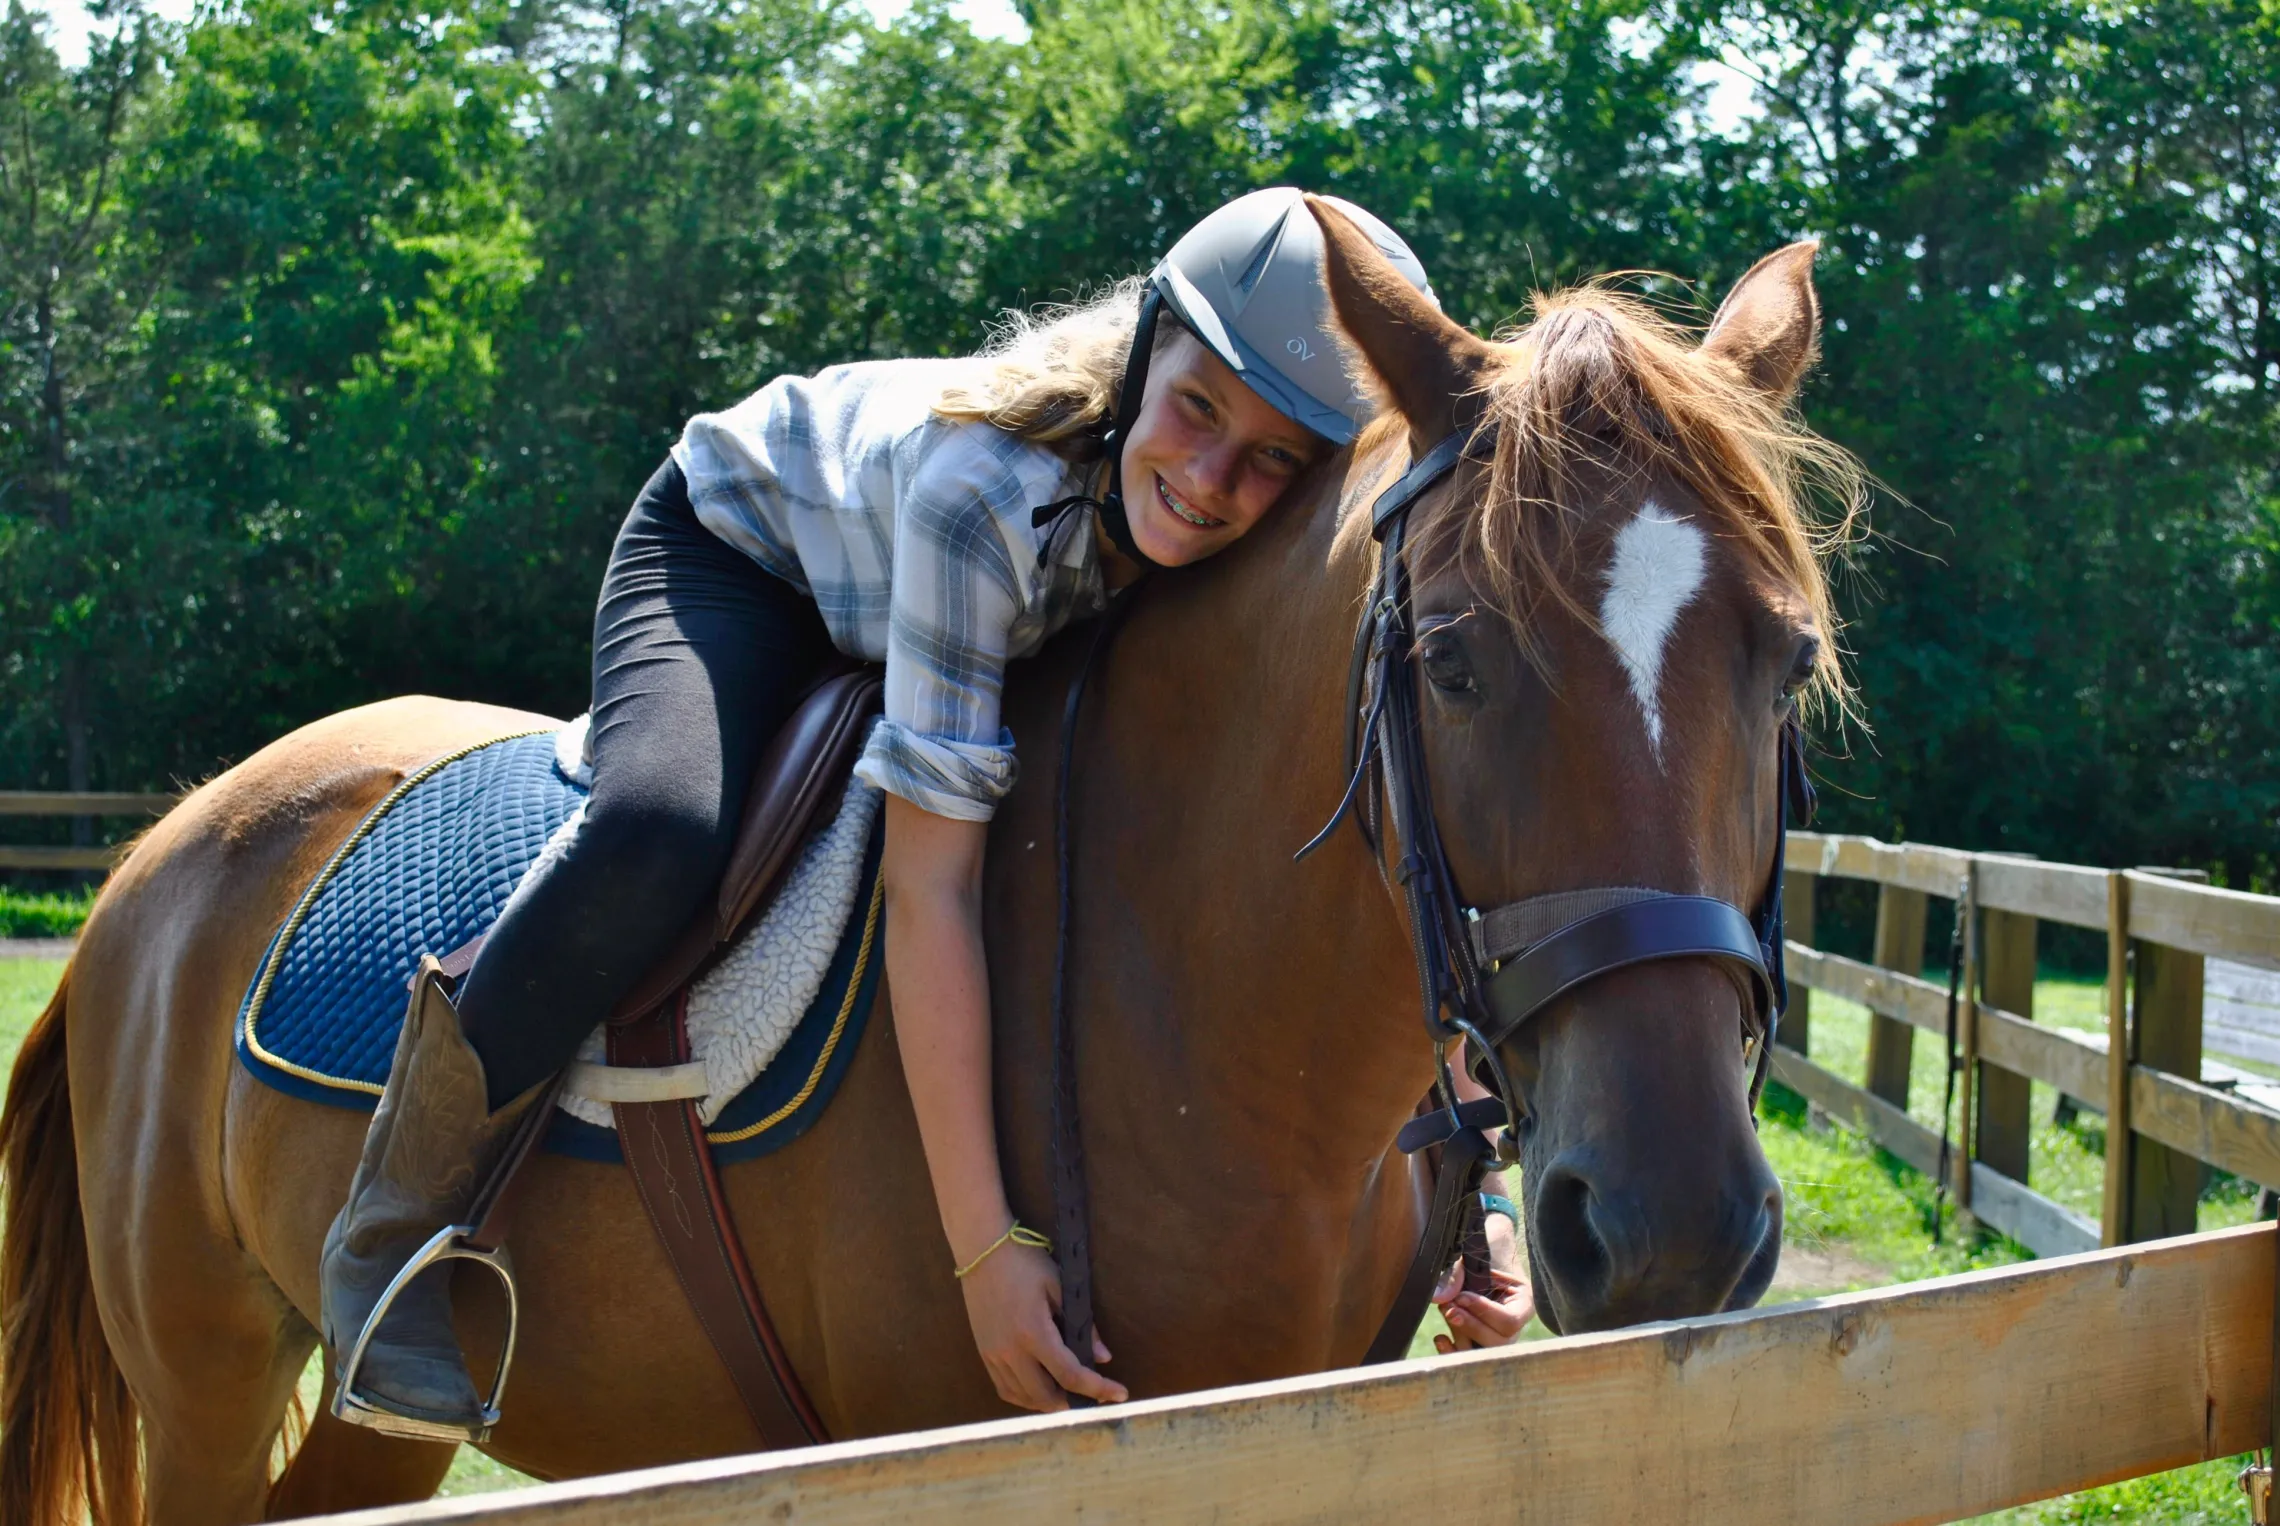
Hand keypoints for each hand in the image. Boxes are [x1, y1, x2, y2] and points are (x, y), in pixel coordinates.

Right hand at [957, 1240, 1127, 1411]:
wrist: (981, 1249)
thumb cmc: (1024, 1261)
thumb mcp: (1060, 1285)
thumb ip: (1083, 1324)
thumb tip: (1103, 1357)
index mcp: (1034, 1332)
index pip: (1070, 1374)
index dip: (1098, 1388)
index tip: (1120, 1394)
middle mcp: (1011, 1350)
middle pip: (1045, 1395)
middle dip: (1073, 1401)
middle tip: (1094, 1395)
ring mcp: (993, 1354)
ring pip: (1022, 1397)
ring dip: (1048, 1403)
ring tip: (1068, 1395)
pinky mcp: (984, 1352)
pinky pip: (1004, 1388)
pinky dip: (1024, 1397)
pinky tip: (1038, 1390)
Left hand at [1432, 1213, 1534, 1351]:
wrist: (1481, 1263)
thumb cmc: (1482, 1260)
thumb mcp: (1476, 1261)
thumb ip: (1458, 1274)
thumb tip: (1440, 1297)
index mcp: (1524, 1305)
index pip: (1510, 1321)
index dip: (1484, 1311)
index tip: (1461, 1296)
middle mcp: (1515, 1329)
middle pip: (1498, 1342)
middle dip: (1469, 1325)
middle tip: (1448, 1308)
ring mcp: (1498, 1341)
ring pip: (1482, 1352)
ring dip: (1459, 1334)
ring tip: (1445, 1310)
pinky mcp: (1478, 1347)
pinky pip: (1467, 1358)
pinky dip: (1451, 1352)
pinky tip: (1440, 1338)